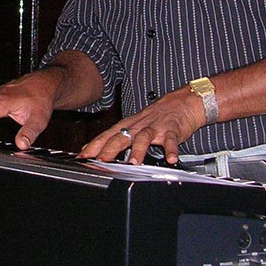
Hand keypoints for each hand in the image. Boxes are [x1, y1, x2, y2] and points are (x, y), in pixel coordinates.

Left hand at [78, 86, 202, 164]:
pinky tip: (170, 159)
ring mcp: (155, 127)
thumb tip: (96, 149)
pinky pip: (171, 140)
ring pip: (144, 137)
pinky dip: (171, 149)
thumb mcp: (134, 125)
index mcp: (128, 125)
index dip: (94, 145)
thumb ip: (117, 137)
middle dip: (110, 148)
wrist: (182, 102)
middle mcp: (139, 126)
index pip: (107, 135)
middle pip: (121, 136)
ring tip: (134, 163)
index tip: (83, 155)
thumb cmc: (156, 116)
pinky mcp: (172, 130)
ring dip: (138, 150)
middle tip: (101, 160)